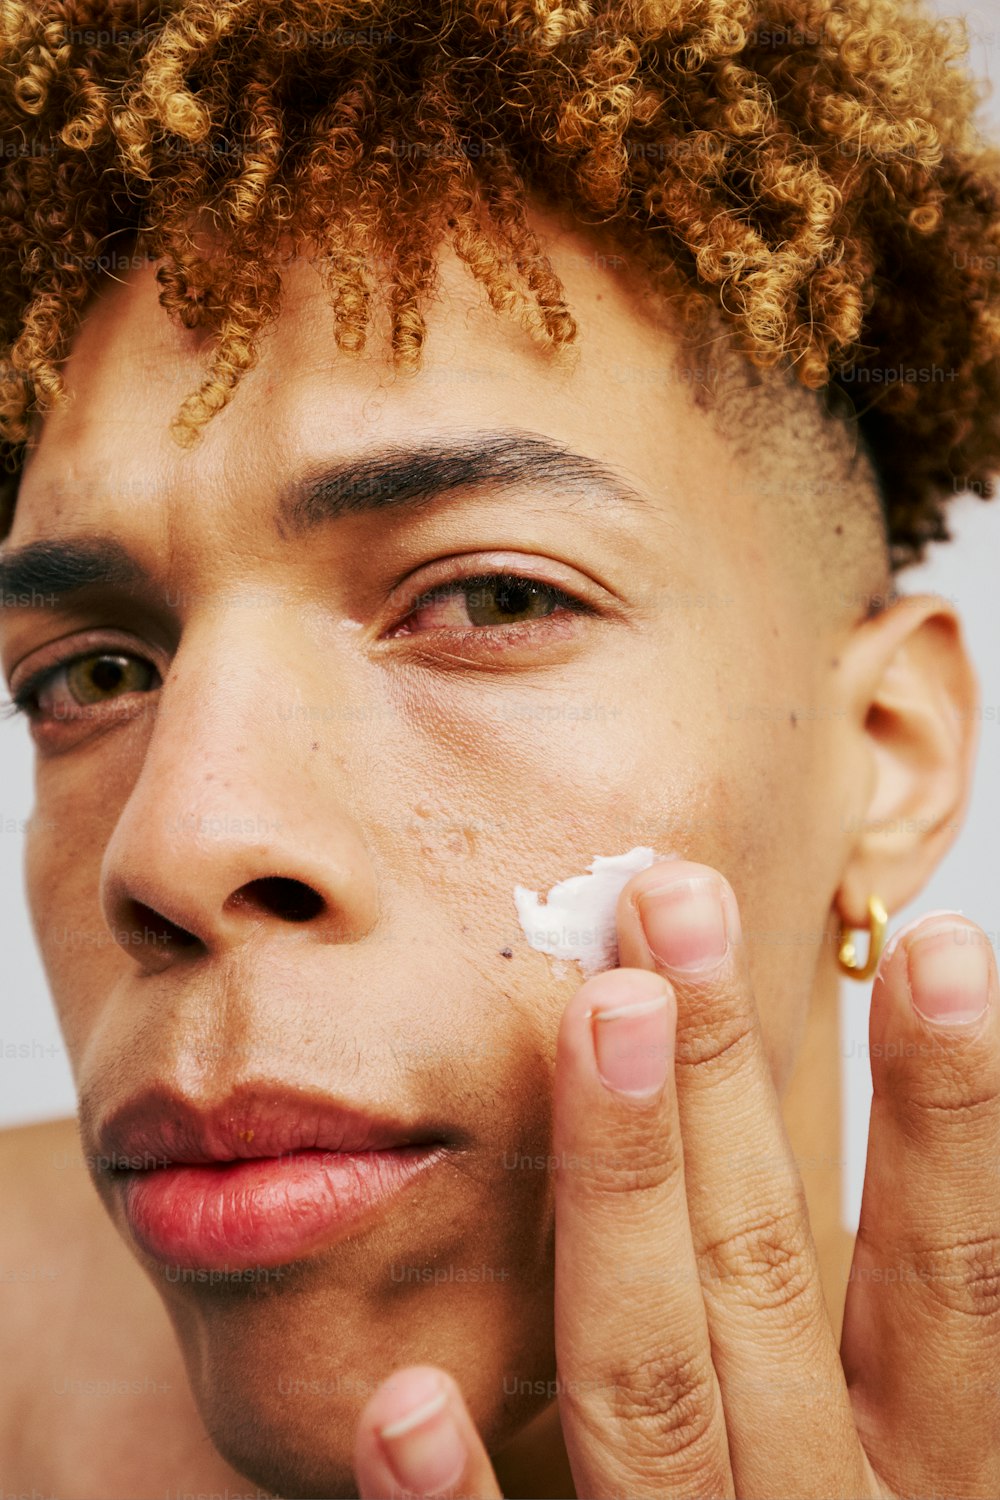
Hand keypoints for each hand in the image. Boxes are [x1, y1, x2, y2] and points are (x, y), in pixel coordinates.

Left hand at [352, 860, 998, 1498]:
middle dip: (729, 1079)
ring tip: (596, 1009)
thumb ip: (914, 1354)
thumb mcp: (925, 1480)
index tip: (944, 944)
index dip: (958, 1114)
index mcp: (935, 1486)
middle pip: (773, 1278)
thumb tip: (953, 1166)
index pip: (955, 1280)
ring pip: (657, 1388)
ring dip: (625, 1190)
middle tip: (677, 897)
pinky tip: (399, 1398)